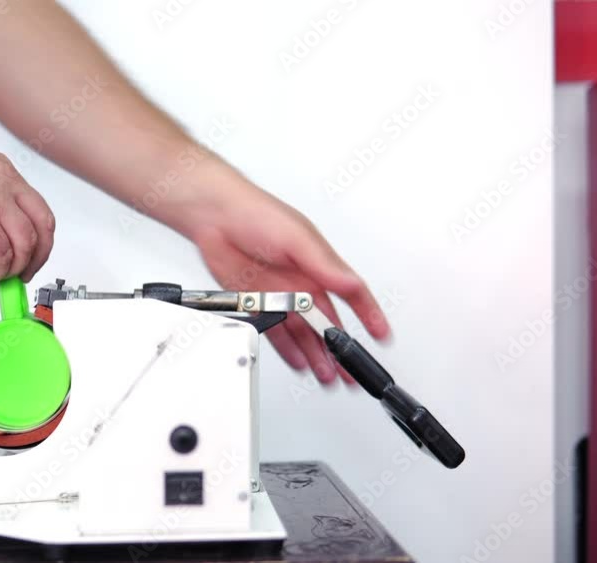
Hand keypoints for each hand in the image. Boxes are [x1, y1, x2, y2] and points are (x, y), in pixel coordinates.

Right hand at [0, 137, 54, 284]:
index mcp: (1, 172)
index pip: (37, 209)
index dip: (38, 239)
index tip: (28, 256)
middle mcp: (3, 183)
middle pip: (43, 226)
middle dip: (37, 257)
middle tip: (23, 274)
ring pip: (26, 244)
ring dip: (14, 268)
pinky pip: (1, 256)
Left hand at [181, 174, 390, 384]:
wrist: (214, 218)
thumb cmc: (256, 214)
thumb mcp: (297, 238)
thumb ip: (324, 265)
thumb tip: (351, 282)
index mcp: (319, 265)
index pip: (352, 294)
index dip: (369, 315)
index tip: (382, 335)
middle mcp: (302, 282)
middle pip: (327, 322)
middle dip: (341, 348)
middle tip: (352, 370)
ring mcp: (279, 295)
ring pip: (303, 332)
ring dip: (316, 354)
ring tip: (327, 375)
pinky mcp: (257, 304)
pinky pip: (276, 332)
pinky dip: (288, 349)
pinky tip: (298, 362)